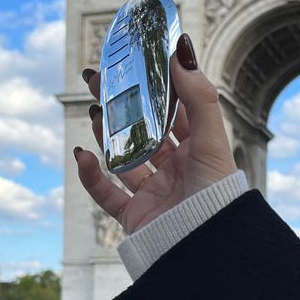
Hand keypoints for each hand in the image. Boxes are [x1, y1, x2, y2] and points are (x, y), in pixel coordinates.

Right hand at [74, 33, 236, 233]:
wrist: (206, 249)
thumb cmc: (217, 196)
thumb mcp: (211, 142)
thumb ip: (198, 98)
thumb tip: (181, 51)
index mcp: (197, 153)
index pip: (174, 114)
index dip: (156, 90)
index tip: (136, 63)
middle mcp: (175, 172)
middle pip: (142, 132)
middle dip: (122, 106)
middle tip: (98, 80)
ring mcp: (153, 194)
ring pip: (122, 159)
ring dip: (105, 134)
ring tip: (92, 109)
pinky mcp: (135, 217)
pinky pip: (106, 194)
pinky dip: (91, 176)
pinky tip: (83, 154)